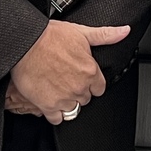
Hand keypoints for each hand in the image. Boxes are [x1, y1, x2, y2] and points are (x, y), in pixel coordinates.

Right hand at [10, 19, 129, 124]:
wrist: (26, 45)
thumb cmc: (51, 36)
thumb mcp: (82, 32)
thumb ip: (105, 35)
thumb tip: (125, 31)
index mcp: (90, 71)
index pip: (100, 88)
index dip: (92, 82)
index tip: (85, 78)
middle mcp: (79, 87)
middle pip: (86, 98)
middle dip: (80, 91)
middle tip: (69, 80)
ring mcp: (64, 98)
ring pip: (73, 109)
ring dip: (68, 102)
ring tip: (60, 90)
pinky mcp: (48, 106)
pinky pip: (57, 119)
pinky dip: (55, 113)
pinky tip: (51, 101)